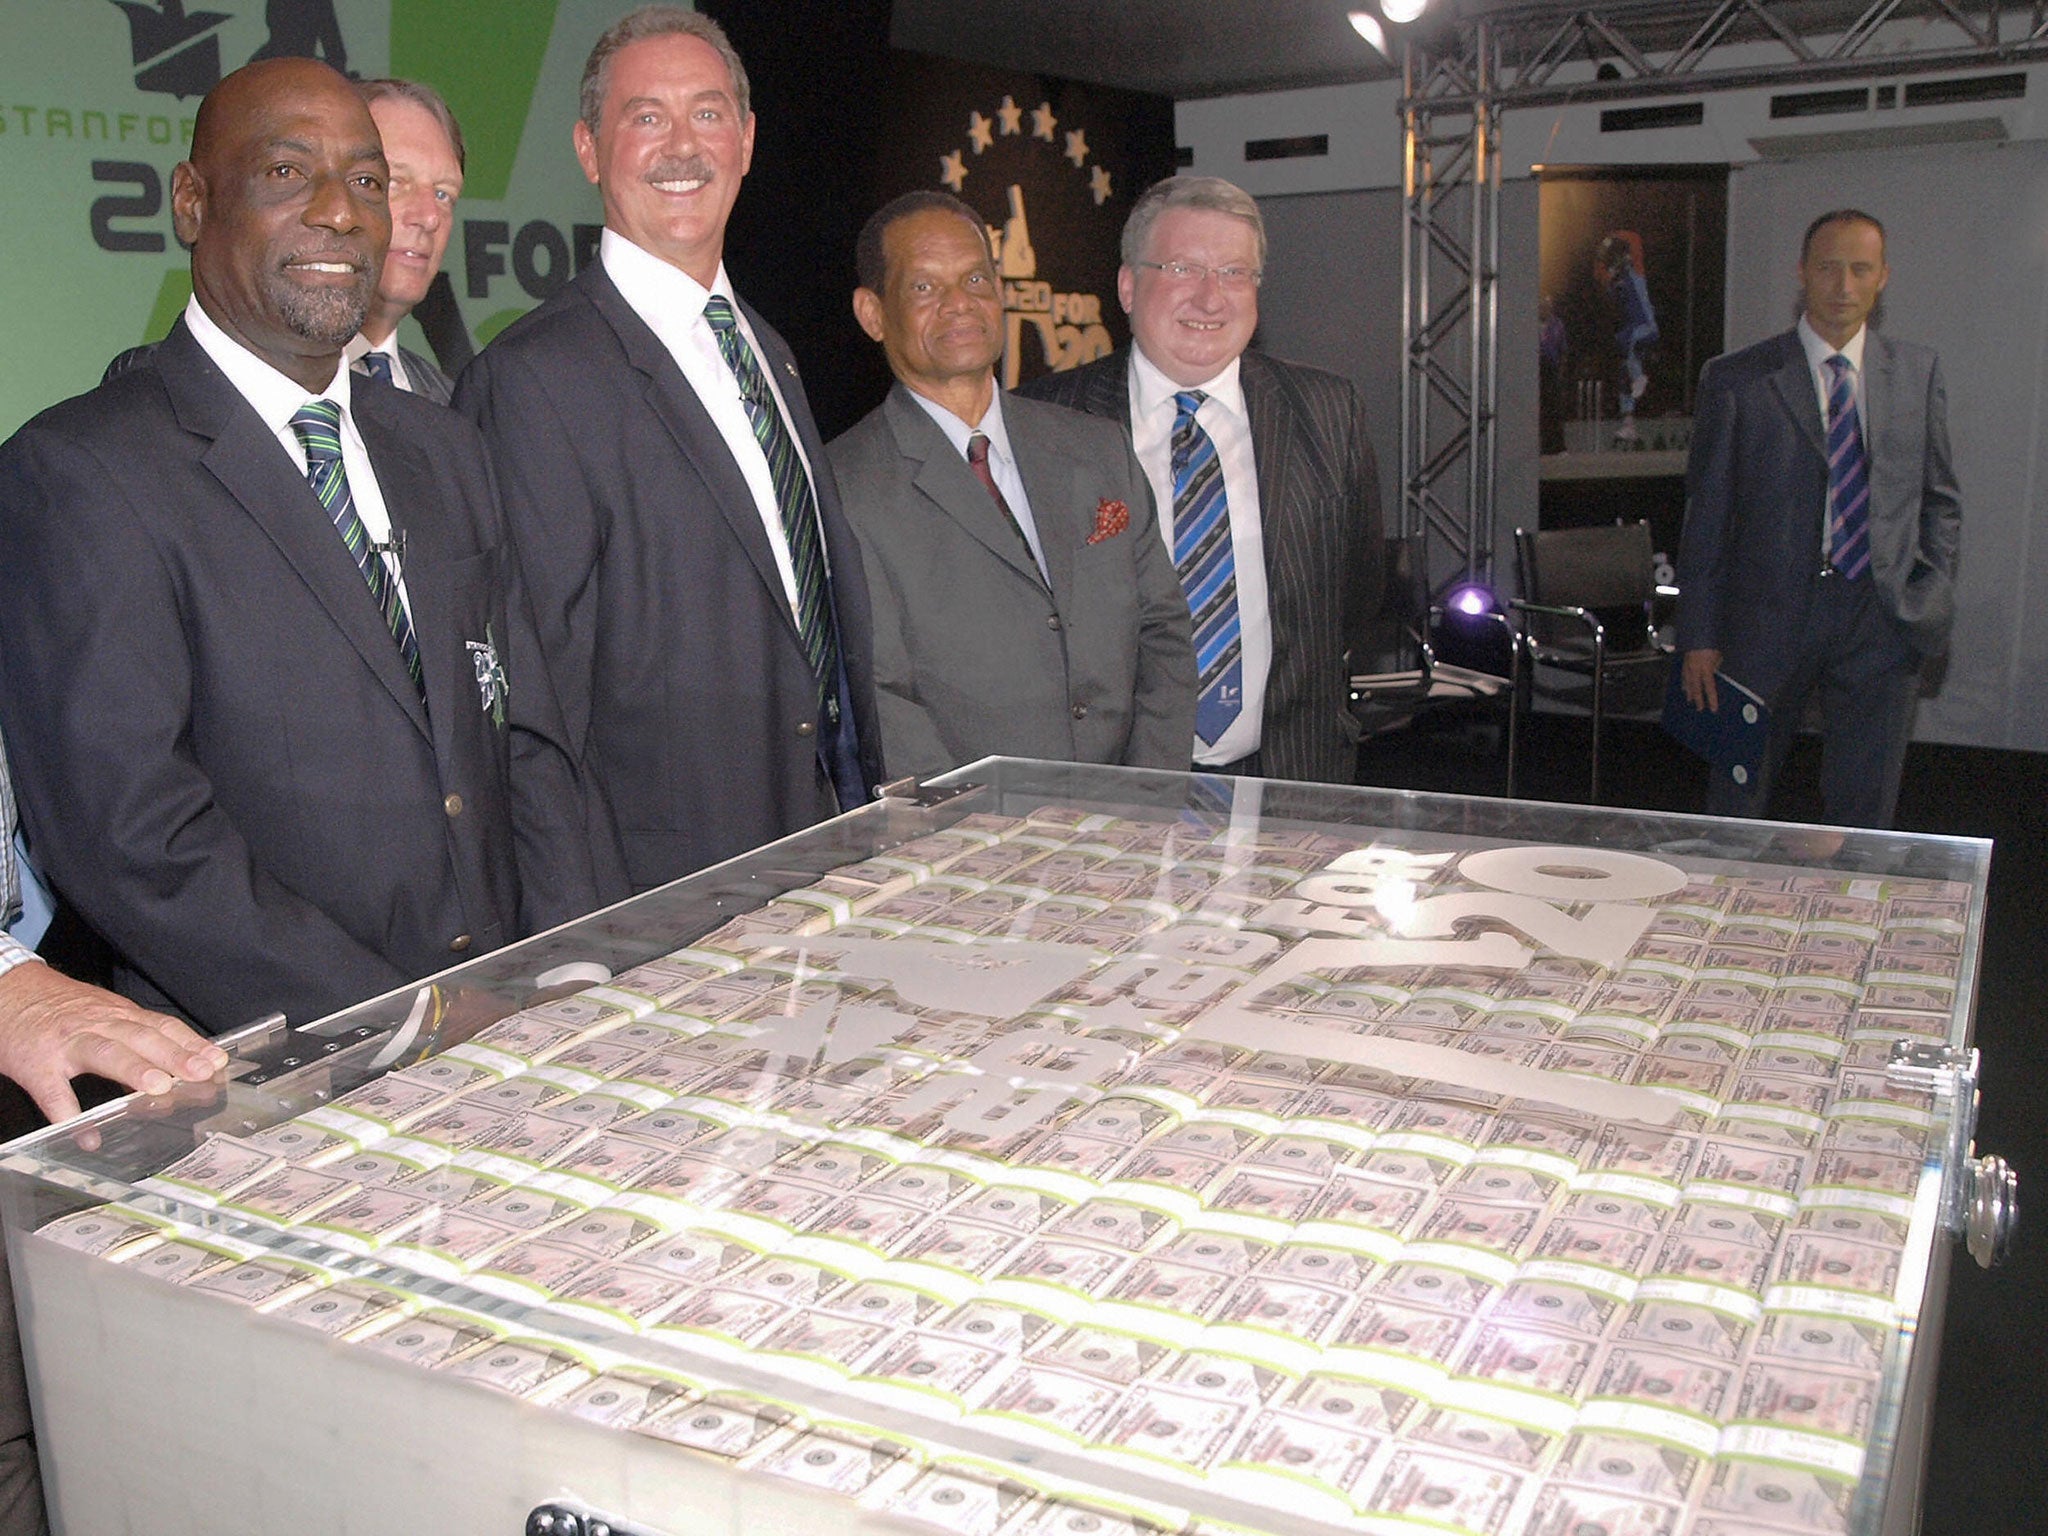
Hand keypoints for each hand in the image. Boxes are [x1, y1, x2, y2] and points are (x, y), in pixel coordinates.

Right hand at [0, 962, 227, 1135]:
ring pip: (105, 1052)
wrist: (10, 991)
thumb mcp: (104, 1014)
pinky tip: (87, 1134)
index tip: (217, 1061)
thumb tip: (178, 1066)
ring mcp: (66, 1044)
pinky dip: (69, 1114)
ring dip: (133, 1070)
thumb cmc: (61, 1009)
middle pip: (141, 1037)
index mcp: (118, 1015)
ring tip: (159, 1089)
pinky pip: (53, 1091)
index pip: (162, 1027)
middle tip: (200, 1074)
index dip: (191, 1043)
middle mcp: (98, 1025)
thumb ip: (137, 1037)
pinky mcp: (36, 1064)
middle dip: (174, 1055)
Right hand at [1681, 649, 1722, 711]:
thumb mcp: (1718, 655)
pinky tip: (1684, 687)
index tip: (1713, 708)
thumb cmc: (1711, 643)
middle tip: (1700, 708)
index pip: (1709, 687)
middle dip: (1698, 699)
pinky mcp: (1685, 661)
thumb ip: (1716, 665)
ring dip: (1689, 692)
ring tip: (1690, 700)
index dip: (1711, 699)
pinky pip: (1684, 675)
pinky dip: (1684, 682)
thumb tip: (1715, 673)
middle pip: (1696, 688)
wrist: (1698, 632)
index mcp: (1705, 668)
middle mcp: (1695, 669)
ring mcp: (1688, 665)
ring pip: (1688, 682)